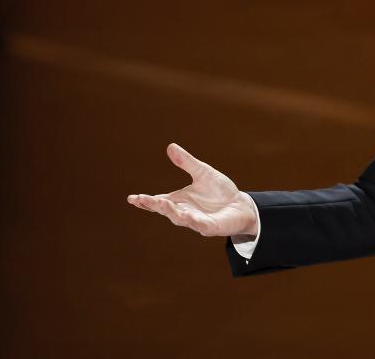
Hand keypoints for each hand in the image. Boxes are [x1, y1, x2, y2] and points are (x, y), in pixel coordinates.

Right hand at [127, 143, 258, 237]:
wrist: (242, 205)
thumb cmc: (221, 192)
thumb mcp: (203, 173)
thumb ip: (187, 162)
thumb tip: (171, 146)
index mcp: (180, 200)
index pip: (159, 201)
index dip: (145, 201)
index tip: (132, 198)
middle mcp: (185, 212)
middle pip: (165, 210)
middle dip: (154, 205)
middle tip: (141, 199)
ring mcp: (196, 221)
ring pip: (180, 218)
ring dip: (170, 211)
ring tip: (160, 203)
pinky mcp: (210, 227)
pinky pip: (200, 225)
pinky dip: (192, 220)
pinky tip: (187, 216)